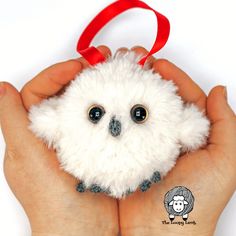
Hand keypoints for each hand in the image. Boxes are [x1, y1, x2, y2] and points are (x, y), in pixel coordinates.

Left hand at [0, 46, 118, 235]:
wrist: (85, 230)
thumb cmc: (51, 199)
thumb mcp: (26, 158)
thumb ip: (13, 122)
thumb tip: (1, 88)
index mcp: (34, 131)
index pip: (40, 90)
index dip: (57, 73)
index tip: (79, 65)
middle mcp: (55, 132)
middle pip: (65, 93)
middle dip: (82, 74)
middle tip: (103, 61)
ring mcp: (77, 138)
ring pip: (85, 104)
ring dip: (97, 88)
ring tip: (116, 75)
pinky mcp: (96, 146)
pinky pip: (101, 120)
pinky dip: (109, 108)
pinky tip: (121, 100)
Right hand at [118, 47, 235, 235]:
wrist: (159, 235)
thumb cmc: (196, 201)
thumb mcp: (225, 162)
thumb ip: (226, 126)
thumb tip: (220, 91)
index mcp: (191, 134)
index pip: (184, 97)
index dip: (174, 77)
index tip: (159, 63)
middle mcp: (168, 136)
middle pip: (159, 100)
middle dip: (149, 79)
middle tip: (135, 63)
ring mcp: (146, 143)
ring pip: (139, 111)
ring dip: (131, 93)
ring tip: (119, 77)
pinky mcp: (127, 152)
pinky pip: (123, 128)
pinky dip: (117, 114)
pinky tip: (109, 102)